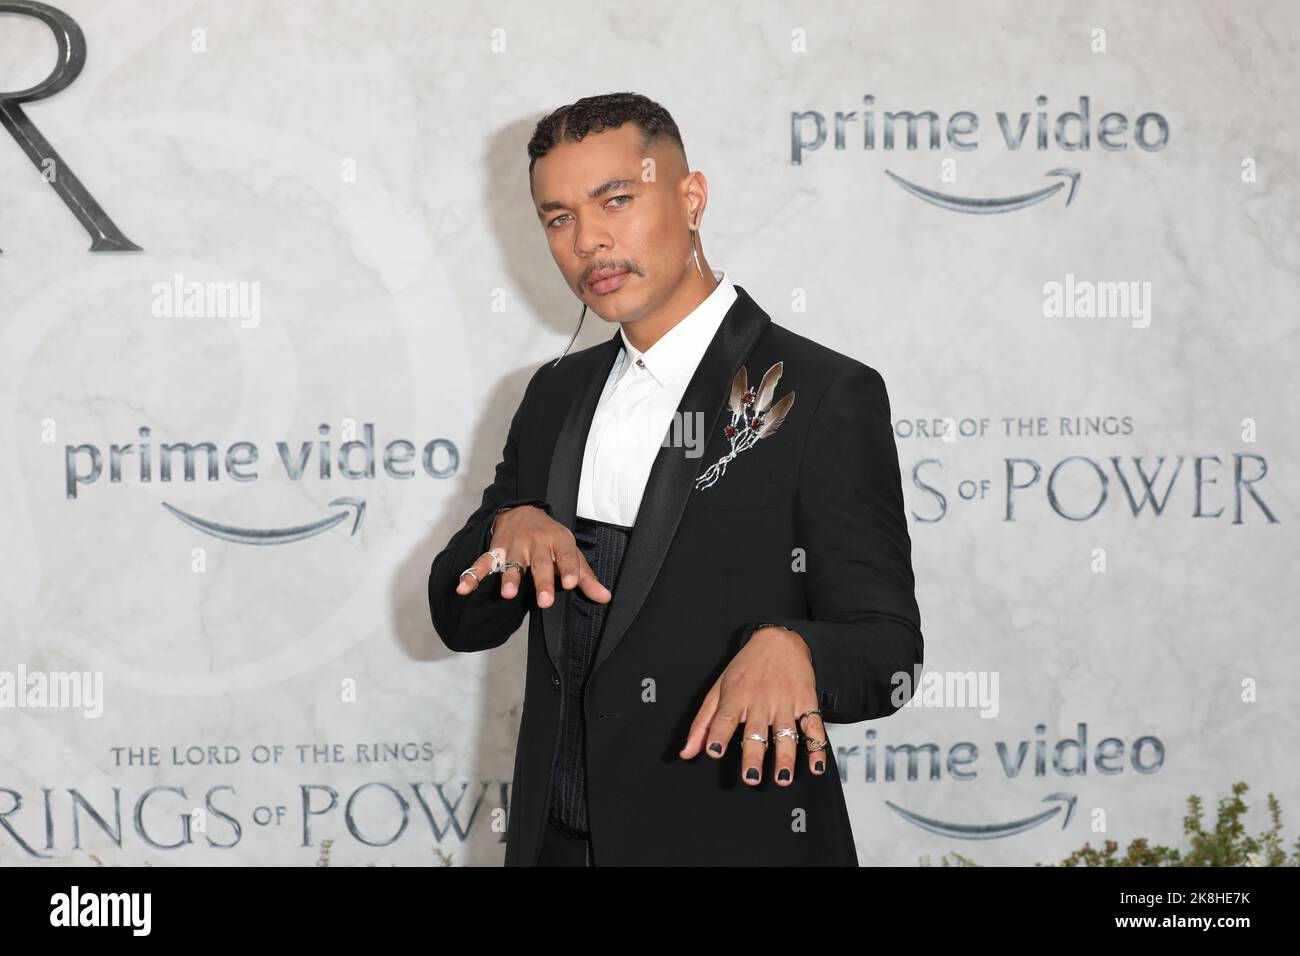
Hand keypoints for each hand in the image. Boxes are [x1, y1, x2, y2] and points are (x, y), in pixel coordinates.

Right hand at [454, 505, 610, 608]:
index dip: (569, 568)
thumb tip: (605, 598)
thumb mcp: (571, 552)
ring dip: (509, 578)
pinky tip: (462, 588)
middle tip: (544, 601)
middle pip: (539, 563)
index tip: (570, 583)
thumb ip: (586, 577)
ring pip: (512, 564)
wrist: (522, 511)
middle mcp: (536, 543)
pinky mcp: (496, 551)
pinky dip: (472, 575)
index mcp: (558, 541)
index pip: (567, 555)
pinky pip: (483, 564)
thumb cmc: (551, 539)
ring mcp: (514, 547)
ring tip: (508, 594)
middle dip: (541, 581)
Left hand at [678, 626, 827, 783]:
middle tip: (751, 777)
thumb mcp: (719, 689)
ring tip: (783, 778)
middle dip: (753, 755)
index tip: (714, 751)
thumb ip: (703, 723)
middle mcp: (760, 701)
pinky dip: (817, 747)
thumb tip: (687, 752)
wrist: (779, 641)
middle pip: (755, 731)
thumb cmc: (746, 668)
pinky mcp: (806, 702)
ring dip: (785, 757)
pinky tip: (816, 765)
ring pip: (785, 733)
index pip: (724, 718)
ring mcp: (784, 702)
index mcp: (736, 697)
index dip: (718, 735)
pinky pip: (813, 727)